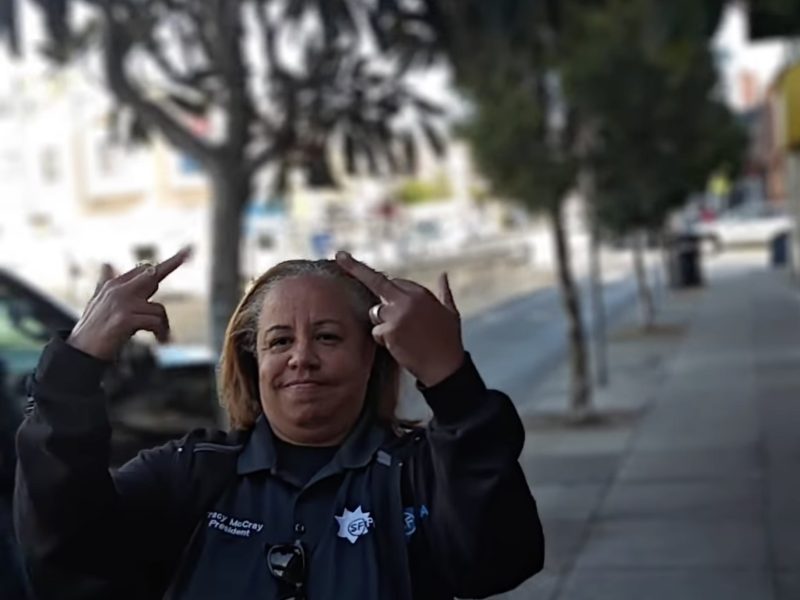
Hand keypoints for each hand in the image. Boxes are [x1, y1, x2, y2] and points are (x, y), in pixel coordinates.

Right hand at [67, 248, 190, 360]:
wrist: (80, 351)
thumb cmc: (93, 328)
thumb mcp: (98, 301)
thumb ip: (106, 283)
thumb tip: (107, 264)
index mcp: (114, 285)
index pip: (144, 270)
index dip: (169, 262)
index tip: (188, 251)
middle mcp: (118, 290)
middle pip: (152, 275)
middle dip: (172, 264)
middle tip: (189, 252)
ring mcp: (122, 303)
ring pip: (159, 309)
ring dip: (164, 326)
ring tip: (161, 336)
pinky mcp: (125, 318)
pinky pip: (156, 322)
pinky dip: (162, 333)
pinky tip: (161, 341)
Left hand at [335, 251, 463, 386]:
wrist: (445, 367)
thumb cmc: (448, 341)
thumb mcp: (450, 313)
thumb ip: (444, 292)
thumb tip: (443, 275)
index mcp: (421, 293)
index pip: (394, 282)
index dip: (387, 291)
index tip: (370, 278)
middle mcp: (407, 299)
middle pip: (376, 282)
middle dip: (356, 268)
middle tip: (340, 256)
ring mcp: (397, 315)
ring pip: (375, 312)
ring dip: (382, 323)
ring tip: (404, 337)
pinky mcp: (389, 331)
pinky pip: (376, 332)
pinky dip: (383, 340)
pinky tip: (400, 347)